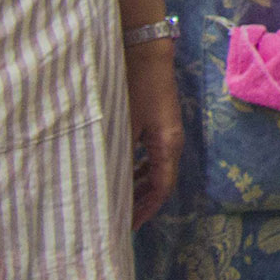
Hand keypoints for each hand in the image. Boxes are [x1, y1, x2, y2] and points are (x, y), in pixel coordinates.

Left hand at [125, 41, 182, 228]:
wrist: (147, 53)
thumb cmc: (136, 89)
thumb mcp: (124, 125)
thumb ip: (119, 155)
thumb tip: (107, 184)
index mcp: (168, 146)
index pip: (161, 189)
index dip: (146, 210)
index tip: (128, 226)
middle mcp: (172, 142)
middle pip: (161, 181)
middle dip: (142, 201)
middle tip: (122, 217)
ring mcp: (166, 132)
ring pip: (155, 168)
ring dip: (139, 185)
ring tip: (119, 198)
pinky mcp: (159, 122)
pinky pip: (151, 155)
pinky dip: (138, 168)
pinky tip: (122, 169)